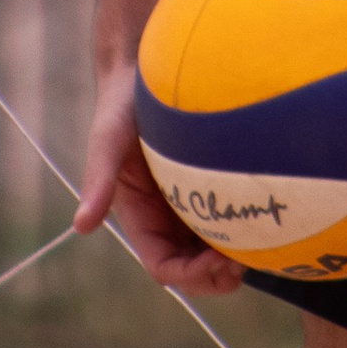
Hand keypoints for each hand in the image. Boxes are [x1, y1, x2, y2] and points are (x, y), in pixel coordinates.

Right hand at [74, 65, 247, 295]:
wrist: (146, 70)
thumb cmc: (122, 105)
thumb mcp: (107, 140)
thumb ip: (98, 180)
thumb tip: (80, 226)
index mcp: (140, 219)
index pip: (164, 267)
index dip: (191, 275)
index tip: (220, 262)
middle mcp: (165, 219)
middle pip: (193, 270)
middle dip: (216, 277)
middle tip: (244, 262)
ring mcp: (190, 205)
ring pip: (214, 251)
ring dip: (233, 260)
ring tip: (260, 248)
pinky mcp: (211, 187)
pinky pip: (230, 220)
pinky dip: (244, 230)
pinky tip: (266, 219)